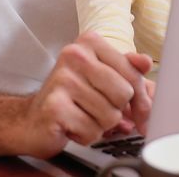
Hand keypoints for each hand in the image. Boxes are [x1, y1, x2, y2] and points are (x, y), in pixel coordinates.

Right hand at [13, 32, 152, 156]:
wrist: (31, 120)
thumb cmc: (71, 97)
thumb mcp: (103, 78)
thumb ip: (129, 70)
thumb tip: (146, 63)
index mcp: (90, 42)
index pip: (133, 72)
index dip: (139, 98)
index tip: (137, 110)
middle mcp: (74, 55)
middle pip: (124, 93)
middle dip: (116, 110)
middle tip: (97, 109)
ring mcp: (62, 79)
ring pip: (110, 115)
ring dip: (100, 125)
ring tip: (83, 116)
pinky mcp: (55, 106)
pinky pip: (92, 130)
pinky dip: (86, 135)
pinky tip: (72, 126)